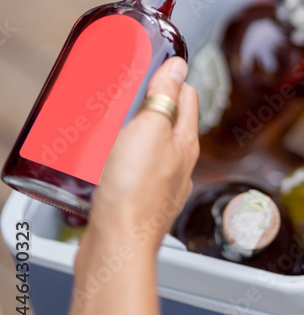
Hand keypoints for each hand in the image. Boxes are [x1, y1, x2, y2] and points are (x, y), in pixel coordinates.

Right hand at [82, 57, 199, 255]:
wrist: (116, 248)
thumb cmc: (135, 192)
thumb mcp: (150, 130)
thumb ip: (165, 98)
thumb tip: (179, 67)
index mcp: (185, 142)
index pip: (188, 97)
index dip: (172, 78)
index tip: (153, 66)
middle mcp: (178, 165)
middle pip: (168, 123)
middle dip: (149, 105)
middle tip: (126, 93)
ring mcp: (159, 186)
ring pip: (149, 148)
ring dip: (132, 133)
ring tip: (110, 124)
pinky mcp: (137, 203)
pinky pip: (131, 172)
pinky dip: (119, 160)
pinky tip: (103, 161)